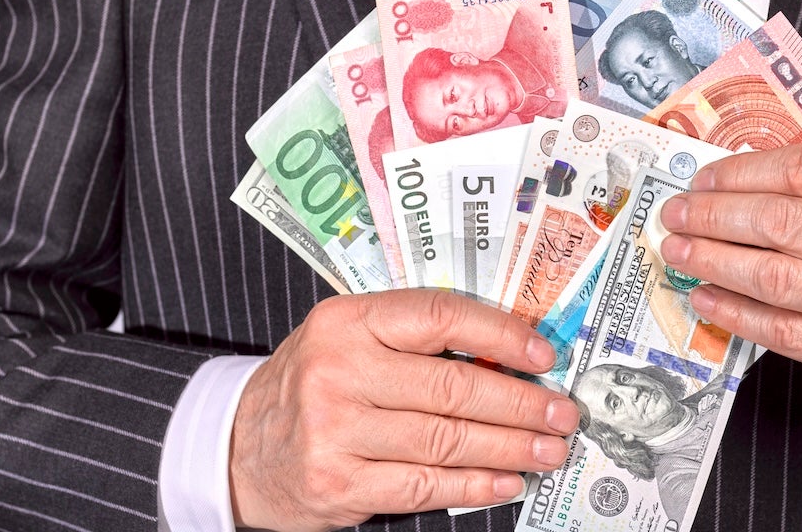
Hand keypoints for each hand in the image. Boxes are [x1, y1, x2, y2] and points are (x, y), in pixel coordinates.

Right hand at [229, 289, 580, 530]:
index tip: (544, 355)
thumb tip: (511, 354)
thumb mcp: (350, 339)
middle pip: (453, 386)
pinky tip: (507, 481)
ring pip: (447, 439)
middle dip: (521, 403)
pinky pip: (425, 485)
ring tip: (549, 449)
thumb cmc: (314, 384)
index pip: (440, 316)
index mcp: (348, 321)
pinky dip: (475, 485)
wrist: (239, 448)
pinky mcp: (338, 483)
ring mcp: (335, 430)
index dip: (501, 335)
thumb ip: (415, 337)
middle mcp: (339, 371)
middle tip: (562, 413)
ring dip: (511, 448)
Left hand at [657, 146, 801, 402]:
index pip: (801, 172)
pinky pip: (779, 329)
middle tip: (677, 213)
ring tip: (679, 250)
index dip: (740, 173)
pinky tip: (704, 295)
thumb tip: (728, 179)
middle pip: (779, 224)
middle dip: (714, 217)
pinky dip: (732, 311)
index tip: (702, 179)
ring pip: (773, 277)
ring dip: (712, 261)